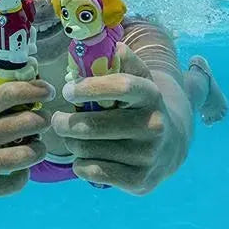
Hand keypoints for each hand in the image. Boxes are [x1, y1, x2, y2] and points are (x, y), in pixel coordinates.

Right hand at [0, 79, 54, 198]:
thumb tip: (21, 82)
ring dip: (38, 148)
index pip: (10, 95)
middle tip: (43, 118)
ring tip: (37, 144)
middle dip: (41, 119)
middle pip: (23, 125)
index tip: (47, 91)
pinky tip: (20, 166)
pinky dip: (22, 174)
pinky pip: (11, 184)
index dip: (35, 90)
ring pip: (22, 157)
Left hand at [51, 44, 186, 194]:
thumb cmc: (141, 106)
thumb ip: (125, 62)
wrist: (171, 145)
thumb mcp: (139, 80)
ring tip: (72, 137)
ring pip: (89, 149)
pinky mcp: (140, 180)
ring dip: (73, 143)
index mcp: (151, 95)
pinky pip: (94, 171)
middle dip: (66, 122)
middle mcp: (153, 125)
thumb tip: (115, 48)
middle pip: (94, 125)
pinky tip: (83, 157)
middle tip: (57, 119)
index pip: (121, 87)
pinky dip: (80, 164)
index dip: (89, 87)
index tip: (67, 89)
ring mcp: (148, 155)